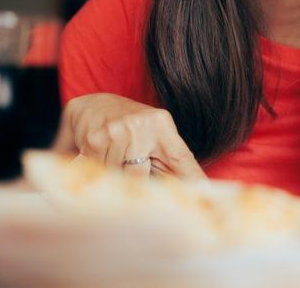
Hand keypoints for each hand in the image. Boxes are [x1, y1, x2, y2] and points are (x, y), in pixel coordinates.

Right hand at [53, 93, 205, 179]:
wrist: (93, 105)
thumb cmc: (130, 125)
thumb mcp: (155, 133)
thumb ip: (170, 160)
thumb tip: (195, 188)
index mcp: (161, 125)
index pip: (181, 158)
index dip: (193, 178)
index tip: (206, 194)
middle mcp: (140, 127)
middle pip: (142, 177)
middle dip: (137, 181)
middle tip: (131, 170)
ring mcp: (116, 133)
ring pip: (118, 177)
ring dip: (115, 175)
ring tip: (114, 156)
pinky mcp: (94, 141)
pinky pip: (99, 172)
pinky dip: (99, 171)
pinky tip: (100, 155)